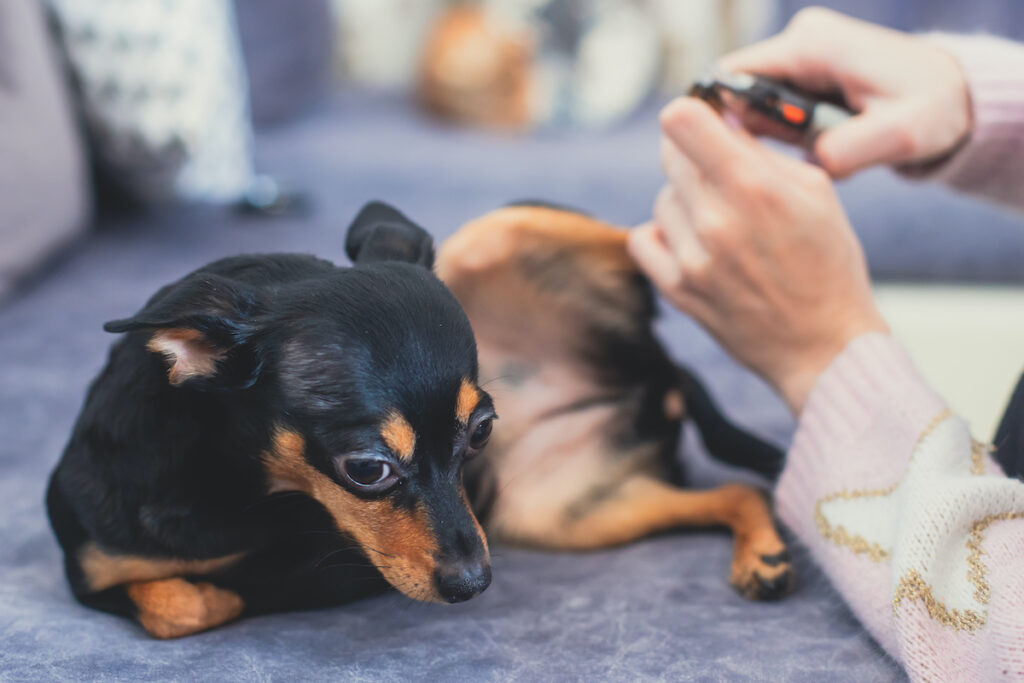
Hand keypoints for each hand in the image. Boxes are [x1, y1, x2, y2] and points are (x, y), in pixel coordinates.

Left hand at [629, 97, 888, 413]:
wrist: (823, 346)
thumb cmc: (828, 266)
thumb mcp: (815, 193)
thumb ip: (762, 153)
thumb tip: (722, 120)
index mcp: (753, 188)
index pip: (682, 121)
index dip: (692, 113)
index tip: (704, 120)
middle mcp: (715, 221)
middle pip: (670, 156)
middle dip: (695, 155)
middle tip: (722, 175)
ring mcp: (690, 258)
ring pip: (661, 199)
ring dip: (684, 201)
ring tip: (721, 221)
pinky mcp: (676, 288)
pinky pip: (642, 239)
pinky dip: (661, 235)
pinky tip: (692, 242)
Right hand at [719, 7, 970, 177]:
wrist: (958, 95)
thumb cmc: (932, 109)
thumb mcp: (899, 135)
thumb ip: (850, 149)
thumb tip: (811, 162)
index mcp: (812, 46)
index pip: (732, 73)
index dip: (715, 114)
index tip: (718, 155)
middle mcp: (800, 41)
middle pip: (737, 88)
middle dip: (742, 131)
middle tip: (759, 167)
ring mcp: (802, 56)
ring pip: (752, 100)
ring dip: (761, 134)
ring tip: (788, 158)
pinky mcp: (806, 73)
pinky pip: (770, 105)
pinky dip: (776, 133)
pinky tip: (797, 152)